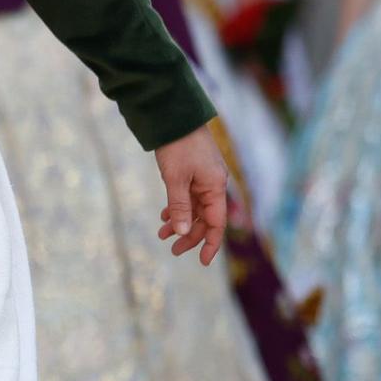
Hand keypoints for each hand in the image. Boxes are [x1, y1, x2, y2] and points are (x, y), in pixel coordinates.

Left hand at [153, 127, 228, 265]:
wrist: (176, 118)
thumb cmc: (178, 148)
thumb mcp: (176, 180)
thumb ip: (180, 206)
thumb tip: (184, 231)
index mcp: (215, 187)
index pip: (217, 223)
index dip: (211, 243)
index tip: (203, 262)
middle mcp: (214, 184)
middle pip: (205, 218)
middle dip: (190, 235)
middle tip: (172, 249)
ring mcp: (204, 179)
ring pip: (195, 208)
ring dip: (181, 222)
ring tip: (162, 234)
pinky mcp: (195, 173)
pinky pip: (189, 197)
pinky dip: (177, 208)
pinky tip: (164, 215)